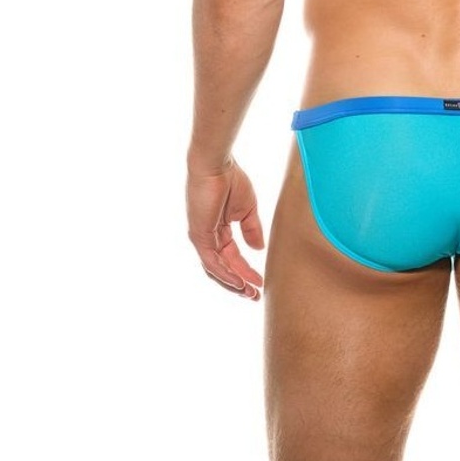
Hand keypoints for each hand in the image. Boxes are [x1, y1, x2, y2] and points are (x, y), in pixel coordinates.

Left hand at [186, 159, 265, 300]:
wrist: (217, 165)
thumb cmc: (231, 179)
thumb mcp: (247, 209)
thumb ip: (252, 230)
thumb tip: (258, 249)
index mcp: (218, 230)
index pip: (232, 257)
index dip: (246, 271)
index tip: (260, 283)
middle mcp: (208, 237)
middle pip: (223, 268)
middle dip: (239, 284)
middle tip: (255, 296)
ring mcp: (201, 238)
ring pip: (216, 270)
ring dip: (233, 283)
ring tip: (249, 293)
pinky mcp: (199, 236)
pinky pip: (212, 262)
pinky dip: (226, 274)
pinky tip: (239, 282)